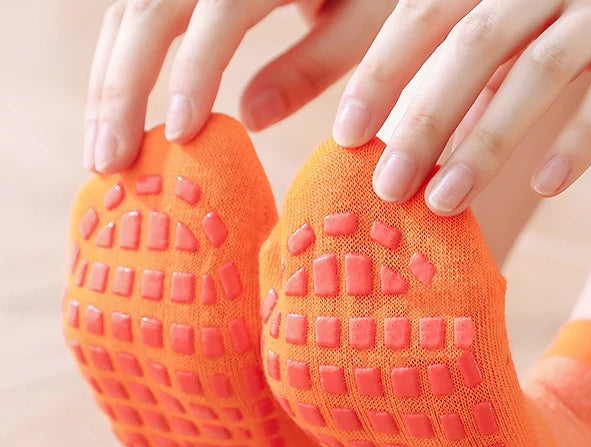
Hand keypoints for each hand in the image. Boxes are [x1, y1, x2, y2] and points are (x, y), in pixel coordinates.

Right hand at [84, 0, 396, 172]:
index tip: (179, 135)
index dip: (193, 70)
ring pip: (128, 8)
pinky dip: (121, 61)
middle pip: (148, 6)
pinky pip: (136, 9)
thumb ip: (313, 66)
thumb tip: (249, 120)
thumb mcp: (365, 20)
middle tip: (108, 163)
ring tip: (102, 151)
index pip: (217, 11)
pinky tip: (115, 110)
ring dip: (108, 80)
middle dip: (121, 86)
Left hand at [333, 0, 590, 214]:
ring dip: (487, 142)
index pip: (427, 12)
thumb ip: (477, 62)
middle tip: (389, 186)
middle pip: (475, 46)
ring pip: (539, 71)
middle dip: (425, 120)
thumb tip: (412, 135)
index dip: (383, 72)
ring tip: (445, 203)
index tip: (346, 135)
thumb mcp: (529, 15)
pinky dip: (579, 140)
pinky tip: (546, 186)